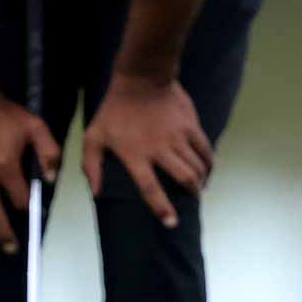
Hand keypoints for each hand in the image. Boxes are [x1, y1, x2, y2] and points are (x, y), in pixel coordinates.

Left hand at [82, 75, 212, 228]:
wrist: (140, 78)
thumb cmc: (114, 110)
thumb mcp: (94, 136)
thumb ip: (91, 166)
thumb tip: (96, 194)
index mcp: (135, 154)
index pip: (150, 187)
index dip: (161, 207)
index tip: (171, 222)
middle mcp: (160, 148)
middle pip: (184, 178)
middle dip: (192, 193)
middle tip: (193, 199)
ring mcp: (178, 136)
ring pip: (197, 165)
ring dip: (201, 180)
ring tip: (199, 186)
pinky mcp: (191, 125)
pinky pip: (205, 149)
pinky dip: (209, 162)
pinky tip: (208, 168)